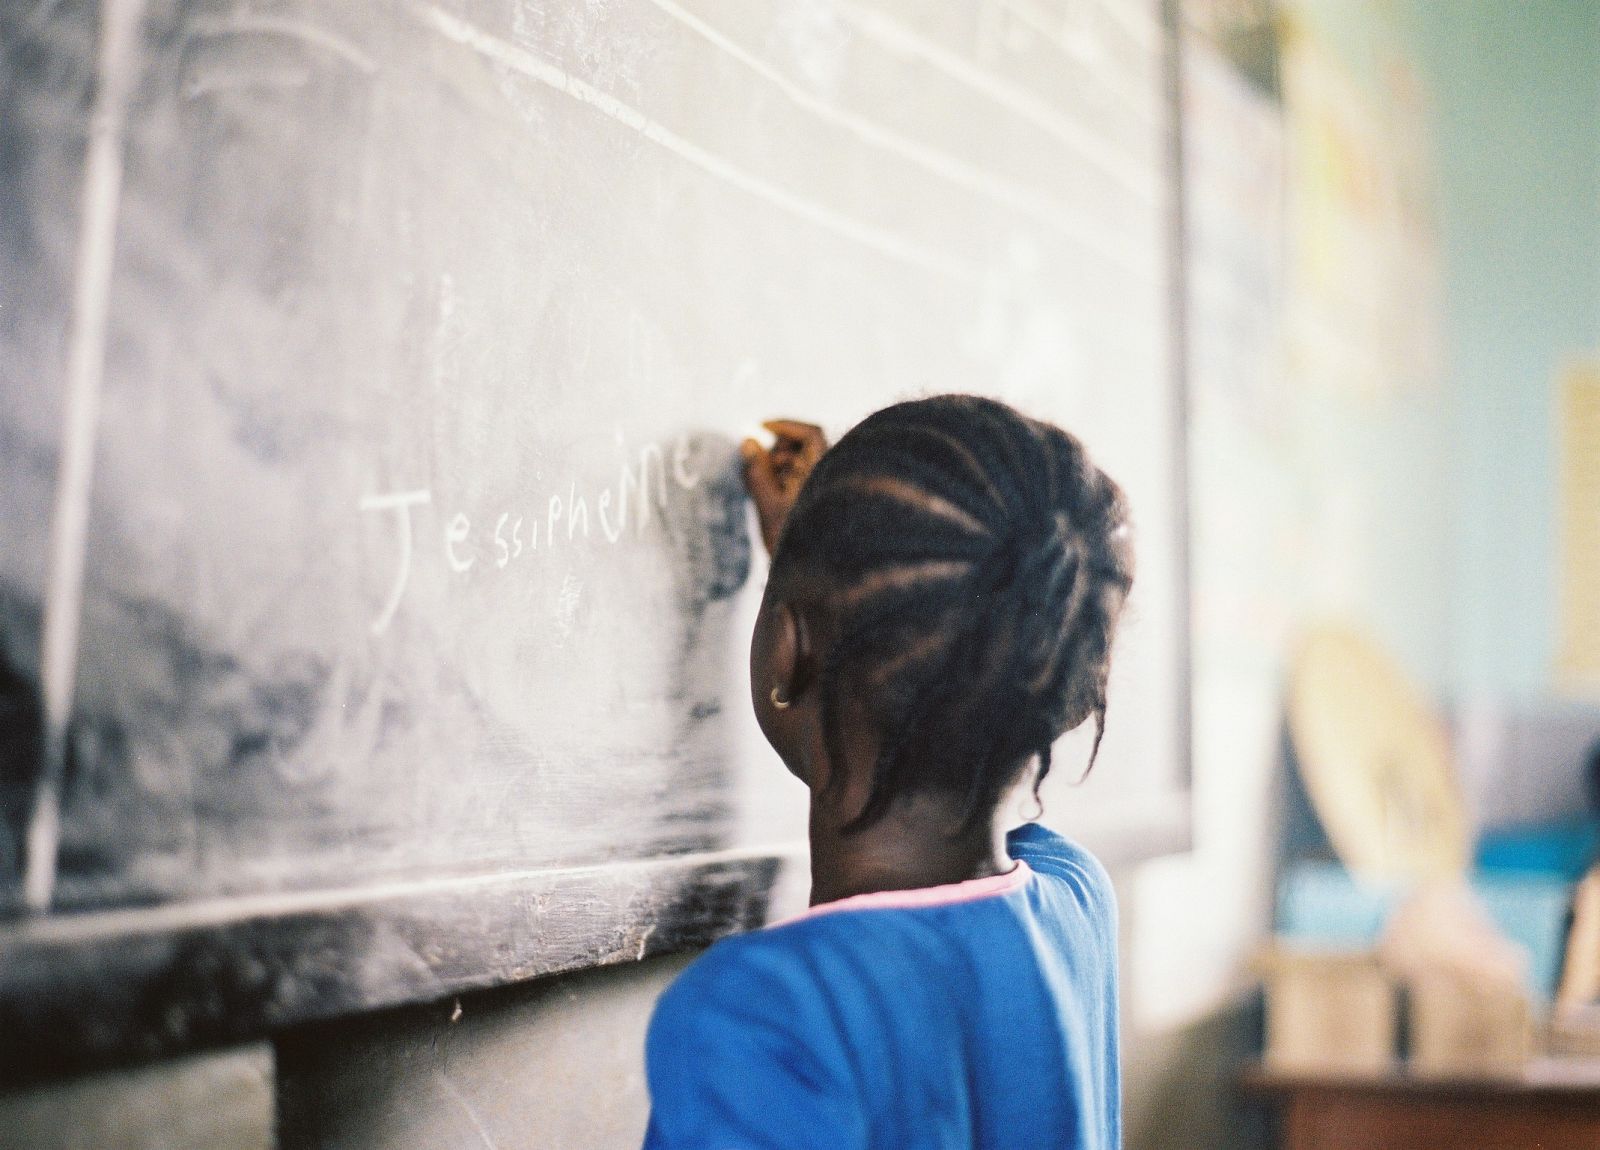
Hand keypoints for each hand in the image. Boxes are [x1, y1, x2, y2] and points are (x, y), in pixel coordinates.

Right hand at [741, 420, 827, 556]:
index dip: (786, 425)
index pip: (811, 434)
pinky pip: (798, 477)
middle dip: (778, 449)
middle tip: (759, 465)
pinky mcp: (814, 498)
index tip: (761, 427)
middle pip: (804, 445)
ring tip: (763, 487)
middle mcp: (827, 477)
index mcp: (823, 474)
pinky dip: (781, 479)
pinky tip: (769, 496)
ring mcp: (822, 487)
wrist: (808, 577)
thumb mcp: (768, 505)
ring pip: (799, 461)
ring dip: (777, 465)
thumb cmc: (792, 542)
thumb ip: (757, 471)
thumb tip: (749, 442)